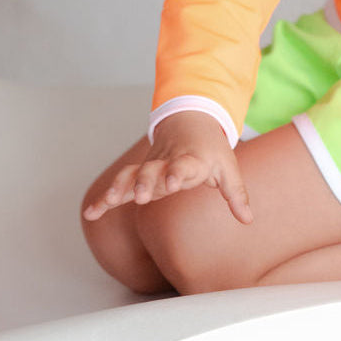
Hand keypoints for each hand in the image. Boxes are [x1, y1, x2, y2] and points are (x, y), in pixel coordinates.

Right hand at [81, 110, 252, 224]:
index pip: (184, 165)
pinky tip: (92, 213)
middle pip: (153, 170)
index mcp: (191, 159)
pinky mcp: (140, 173)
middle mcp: (167, 162)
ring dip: (122, 187)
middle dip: (146, 182)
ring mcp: (151, 166)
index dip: (178, 172)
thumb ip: (235, 194)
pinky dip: (106, 197)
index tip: (174, 181)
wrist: (191, 121)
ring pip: (133, 174)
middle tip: (141, 196)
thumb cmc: (211, 150)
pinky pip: (120, 184)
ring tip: (112, 201)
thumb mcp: (228, 168)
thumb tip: (248, 220)